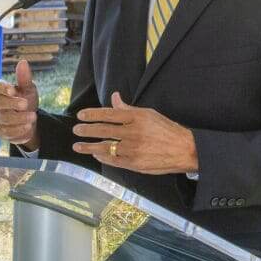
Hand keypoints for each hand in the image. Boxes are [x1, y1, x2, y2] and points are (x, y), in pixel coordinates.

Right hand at [0, 58, 39, 146]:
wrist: (31, 122)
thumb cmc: (26, 101)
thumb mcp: (28, 89)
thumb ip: (24, 78)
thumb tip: (23, 62)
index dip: (2, 89)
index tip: (12, 90)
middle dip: (12, 104)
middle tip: (25, 104)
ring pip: (2, 118)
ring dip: (19, 118)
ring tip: (32, 117)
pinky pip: (5, 131)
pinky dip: (17, 129)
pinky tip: (27, 126)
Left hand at [72, 92, 198, 174]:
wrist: (184, 150)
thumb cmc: (167, 130)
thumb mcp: (149, 114)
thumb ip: (128, 108)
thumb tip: (114, 97)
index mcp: (137, 117)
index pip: (109, 114)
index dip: (92, 114)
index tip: (81, 115)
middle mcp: (133, 133)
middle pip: (104, 130)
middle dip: (87, 130)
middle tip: (76, 130)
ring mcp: (133, 149)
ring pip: (106, 147)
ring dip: (89, 147)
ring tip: (78, 146)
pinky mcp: (134, 163)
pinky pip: (113, 160)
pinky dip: (103, 157)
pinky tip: (96, 154)